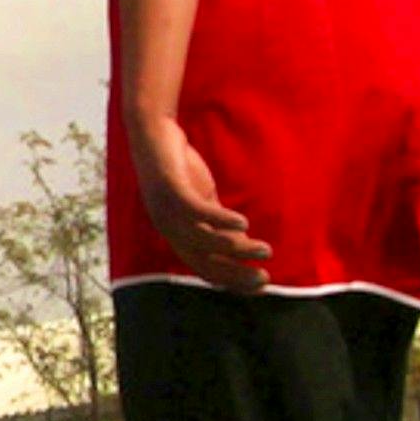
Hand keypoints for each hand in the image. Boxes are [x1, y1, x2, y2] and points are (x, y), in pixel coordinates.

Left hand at [132, 115, 271, 290]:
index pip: (204, 268)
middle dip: (235, 273)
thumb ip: (218, 223)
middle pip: (203, 261)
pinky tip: (244, 222)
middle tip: (265, 279)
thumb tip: (242, 247)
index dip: (231, 281)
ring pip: (203, 240)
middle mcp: (168, 228)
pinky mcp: (170, 188)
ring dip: (236, 249)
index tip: (260, 287)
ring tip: (265, 250)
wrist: (154, 133)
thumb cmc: (180, 168)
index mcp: (176, 234)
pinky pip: (195, 211)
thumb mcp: (205, 200)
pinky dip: (220, 220)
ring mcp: (167, 209)